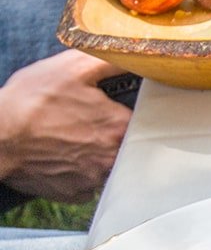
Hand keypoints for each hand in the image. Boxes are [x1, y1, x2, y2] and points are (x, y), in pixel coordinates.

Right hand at [0, 52, 129, 200]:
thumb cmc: (31, 102)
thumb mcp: (72, 67)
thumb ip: (111, 61)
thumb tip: (136, 55)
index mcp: (118, 126)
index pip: (141, 119)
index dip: (124, 110)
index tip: (110, 107)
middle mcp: (112, 158)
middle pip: (124, 143)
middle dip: (109, 132)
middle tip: (85, 121)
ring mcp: (94, 179)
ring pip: (106, 163)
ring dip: (94, 152)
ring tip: (71, 137)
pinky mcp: (76, 193)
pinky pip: (86, 181)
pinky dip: (77, 169)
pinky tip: (62, 154)